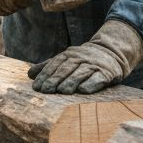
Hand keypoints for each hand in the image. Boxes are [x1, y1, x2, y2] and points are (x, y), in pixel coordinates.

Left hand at [28, 19, 142, 93]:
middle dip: (55, 80)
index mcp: (69, 55)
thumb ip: (49, 66)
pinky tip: (84, 90)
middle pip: (66, 69)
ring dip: (71, 82)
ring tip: (62, 91)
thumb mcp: (67, 59)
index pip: (54, 64)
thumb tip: (30, 74)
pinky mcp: (107, 72)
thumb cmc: (84, 60)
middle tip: (45, 90)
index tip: (36, 87)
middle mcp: (80, 58)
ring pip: (80, 73)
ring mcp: (93, 65)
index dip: (45, 75)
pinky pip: (98, 78)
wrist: (112, 52)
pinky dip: (91, 83)